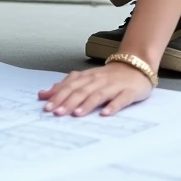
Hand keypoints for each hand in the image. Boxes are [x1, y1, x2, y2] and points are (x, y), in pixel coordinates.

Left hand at [37, 62, 153, 117]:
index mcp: (88, 77)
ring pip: (98, 94)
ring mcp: (114, 86)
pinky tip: (105, 113)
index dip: (58, 96)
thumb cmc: (109, 76)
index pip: (70, 86)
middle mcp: (99, 80)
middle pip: (82, 90)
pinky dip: (113, 106)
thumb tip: (43, 94)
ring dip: (87, 104)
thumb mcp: (86, 79)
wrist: (137, 66)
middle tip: (57, 113)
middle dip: (68, 102)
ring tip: (77, 114)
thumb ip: (65, 86)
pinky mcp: (129, 92)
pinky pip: (121, 99)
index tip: (47, 107)